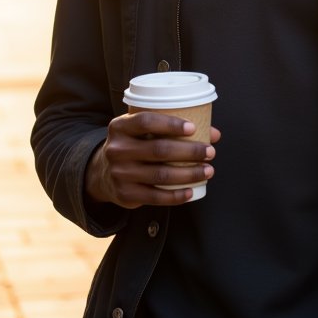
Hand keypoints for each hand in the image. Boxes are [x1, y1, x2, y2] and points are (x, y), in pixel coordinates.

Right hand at [85, 111, 220, 208]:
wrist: (104, 173)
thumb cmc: (134, 144)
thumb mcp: (143, 131)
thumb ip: (172, 128)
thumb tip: (213, 134)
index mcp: (120, 126)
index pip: (145, 121)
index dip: (170, 124)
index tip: (193, 128)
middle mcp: (117, 149)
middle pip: (158, 149)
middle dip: (189, 151)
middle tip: (210, 152)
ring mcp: (120, 173)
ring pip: (161, 174)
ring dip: (189, 173)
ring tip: (208, 170)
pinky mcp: (125, 194)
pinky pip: (155, 196)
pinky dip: (176, 195)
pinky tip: (192, 191)